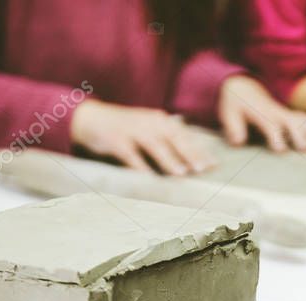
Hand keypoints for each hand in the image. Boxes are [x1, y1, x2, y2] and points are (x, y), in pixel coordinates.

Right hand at [70, 100, 213, 174]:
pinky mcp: (116, 140)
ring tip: (182, 173)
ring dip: (169, 159)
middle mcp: (148, 122)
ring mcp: (132, 131)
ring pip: (154, 145)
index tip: (213, 164)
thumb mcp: (148, 128)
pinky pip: (130, 154)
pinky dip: (140, 166)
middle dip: (189, 153)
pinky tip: (149, 177)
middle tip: (203, 169)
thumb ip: (167, 139)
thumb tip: (191, 158)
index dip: (199, 149)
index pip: (184, 135)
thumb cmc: (124, 128)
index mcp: (159, 120)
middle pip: (173, 138)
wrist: (91, 118)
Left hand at [218, 75, 305, 151]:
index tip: (280, 149)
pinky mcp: (289, 116)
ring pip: (302, 119)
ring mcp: (284, 113)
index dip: (275, 135)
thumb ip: (233, 127)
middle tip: (305, 148)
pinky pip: (305, 120)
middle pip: (290, 121)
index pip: (269, 124)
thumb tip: (238, 142)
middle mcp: (275, 112)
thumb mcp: (228, 114)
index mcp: (260, 112)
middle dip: (299, 133)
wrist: (243, 87)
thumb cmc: (235, 104)